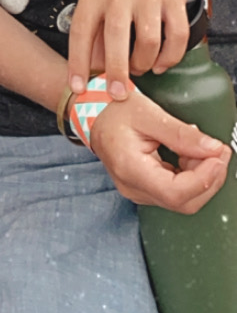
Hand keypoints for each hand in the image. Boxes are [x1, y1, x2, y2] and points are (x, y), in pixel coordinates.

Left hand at [68, 0, 188, 95]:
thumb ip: (94, 22)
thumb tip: (93, 65)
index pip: (81, 30)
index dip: (77, 62)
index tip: (77, 87)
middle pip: (116, 38)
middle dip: (116, 72)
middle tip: (116, 93)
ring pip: (148, 41)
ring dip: (143, 64)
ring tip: (138, 67)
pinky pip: (176, 36)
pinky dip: (170, 57)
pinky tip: (161, 62)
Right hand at [89, 91, 229, 211]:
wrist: (91, 113)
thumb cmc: (113, 110)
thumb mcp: (148, 113)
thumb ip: (181, 133)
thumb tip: (213, 149)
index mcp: (131, 169)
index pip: (175, 192)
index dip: (204, 179)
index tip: (219, 156)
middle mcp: (134, 188)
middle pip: (183, 202)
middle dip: (209, 179)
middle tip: (219, 151)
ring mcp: (138, 192)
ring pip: (182, 200)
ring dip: (202, 178)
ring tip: (205, 150)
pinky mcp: (145, 189)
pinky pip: (175, 192)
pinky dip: (192, 177)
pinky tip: (192, 157)